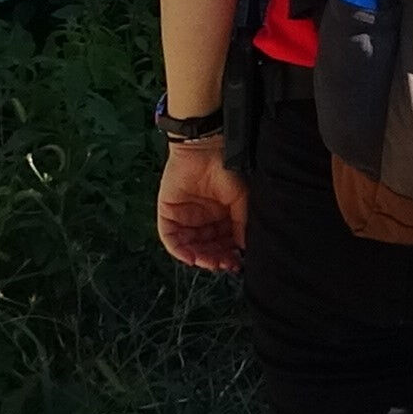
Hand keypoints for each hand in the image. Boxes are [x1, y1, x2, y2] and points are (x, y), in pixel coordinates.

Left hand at [155, 141, 248, 272]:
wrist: (205, 148)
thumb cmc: (226, 169)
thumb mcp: (241, 199)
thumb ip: (241, 225)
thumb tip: (244, 249)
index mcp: (220, 217)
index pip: (223, 244)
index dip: (229, 255)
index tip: (236, 263)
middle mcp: (203, 220)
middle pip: (207, 248)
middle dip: (215, 258)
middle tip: (224, 264)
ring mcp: (185, 218)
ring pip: (190, 247)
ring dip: (199, 258)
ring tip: (209, 262)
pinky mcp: (168, 214)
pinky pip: (171, 238)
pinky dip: (179, 251)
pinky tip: (191, 258)